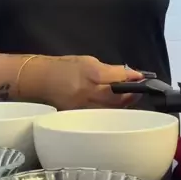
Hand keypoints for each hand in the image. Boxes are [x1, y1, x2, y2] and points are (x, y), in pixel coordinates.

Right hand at [22, 55, 141, 109]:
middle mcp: (88, 92)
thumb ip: (108, 70)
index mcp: (90, 74)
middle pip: (117, 97)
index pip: (117, 78)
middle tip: (138, 91)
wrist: (38, 81)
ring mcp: (83, 108)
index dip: (132, 78)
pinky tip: (114, 108)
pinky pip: (100, 117)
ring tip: (129, 100)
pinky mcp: (78, 118)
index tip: (142, 78)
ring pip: (111, 110)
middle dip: (130, 95)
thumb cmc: (63, 67)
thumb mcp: (87, 61)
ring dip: (123, 105)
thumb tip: (128, 75)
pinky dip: (110, 113)